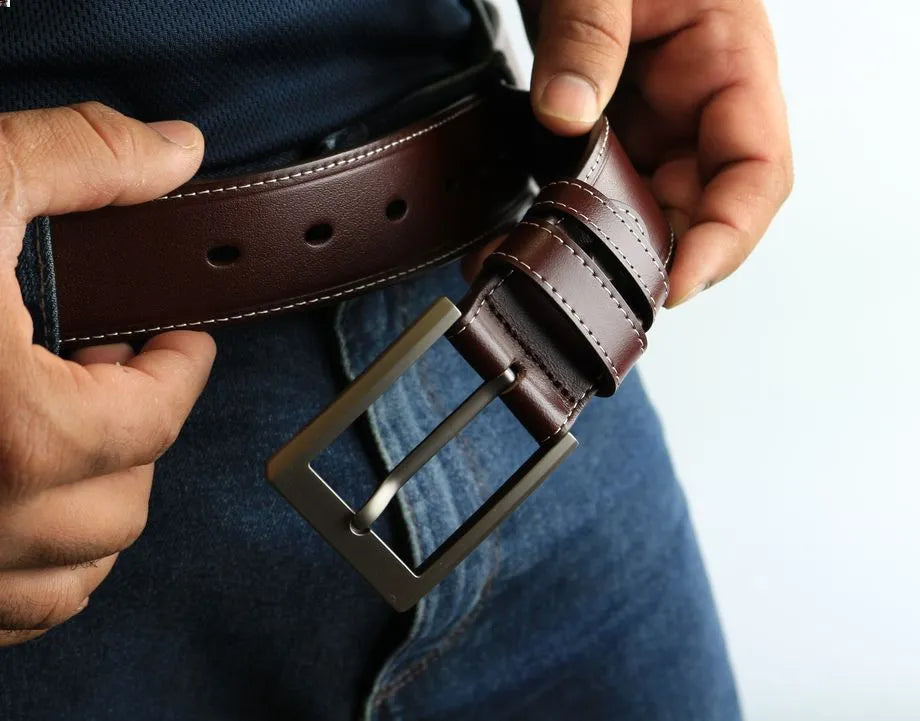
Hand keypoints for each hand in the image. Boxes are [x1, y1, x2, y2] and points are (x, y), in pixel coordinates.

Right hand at [0, 103, 215, 645]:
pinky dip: (32, 565)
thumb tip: (173, 151)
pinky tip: (11, 499)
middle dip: (137, 434)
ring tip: (70, 435)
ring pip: (72, 572)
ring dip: (91, 507)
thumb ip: (75, 163)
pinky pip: (6, 615)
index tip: (183, 342)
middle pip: (123, 501)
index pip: (157, 416)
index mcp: (12, 430)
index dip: (183, 369)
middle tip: (116, 374)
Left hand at [521, 0, 792, 305]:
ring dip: (602, 245)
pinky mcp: (609, 126)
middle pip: (697, 206)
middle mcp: (700, 105)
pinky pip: (600, 184)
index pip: (757, 173)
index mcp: (732, 61)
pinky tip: (530, 233)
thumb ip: (589, 35)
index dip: (727, 238)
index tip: (677, 282)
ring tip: (544, 267)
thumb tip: (566, 115)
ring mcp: (654, 119)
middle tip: (589, 287)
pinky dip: (569, 215)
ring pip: (645, 206)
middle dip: (648, 254)